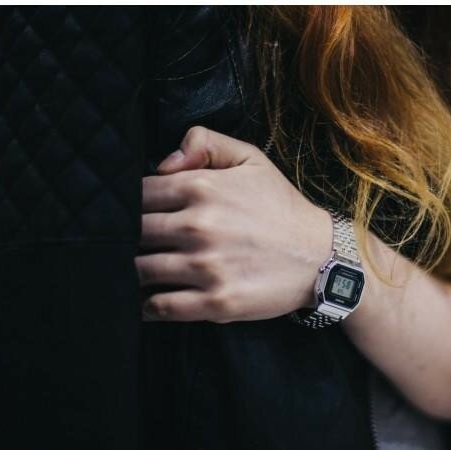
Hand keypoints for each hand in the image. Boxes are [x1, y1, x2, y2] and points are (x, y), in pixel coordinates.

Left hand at [136, 126, 332, 322]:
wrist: (322, 257)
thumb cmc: (282, 208)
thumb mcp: (251, 159)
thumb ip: (204, 143)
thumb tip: (162, 163)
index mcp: (201, 187)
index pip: (138, 195)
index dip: (132, 204)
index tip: (139, 215)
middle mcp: (198, 226)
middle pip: (134, 233)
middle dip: (129, 238)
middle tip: (134, 244)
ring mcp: (206, 267)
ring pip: (141, 270)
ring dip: (135, 272)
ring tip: (138, 272)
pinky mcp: (216, 302)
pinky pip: (160, 306)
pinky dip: (147, 306)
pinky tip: (148, 302)